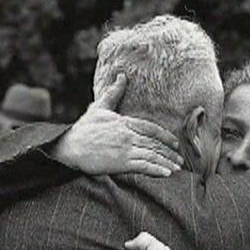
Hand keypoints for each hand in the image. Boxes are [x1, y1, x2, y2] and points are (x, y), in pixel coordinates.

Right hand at [50, 74, 182, 175]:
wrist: (69, 147)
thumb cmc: (83, 129)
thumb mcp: (99, 108)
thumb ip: (113, 93)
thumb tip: (122, 76)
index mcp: (124, 122)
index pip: (151, 128)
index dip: (165, 136)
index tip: (175, 143)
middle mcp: (127, 135)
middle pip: (154, 143)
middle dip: (169, 152)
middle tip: (180, 159)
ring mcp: (125, 149)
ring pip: (152, 155)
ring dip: (166, 162)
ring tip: (176, 169)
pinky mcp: (120, 163)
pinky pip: (143, 166)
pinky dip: (156, 170)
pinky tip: (166, 174)